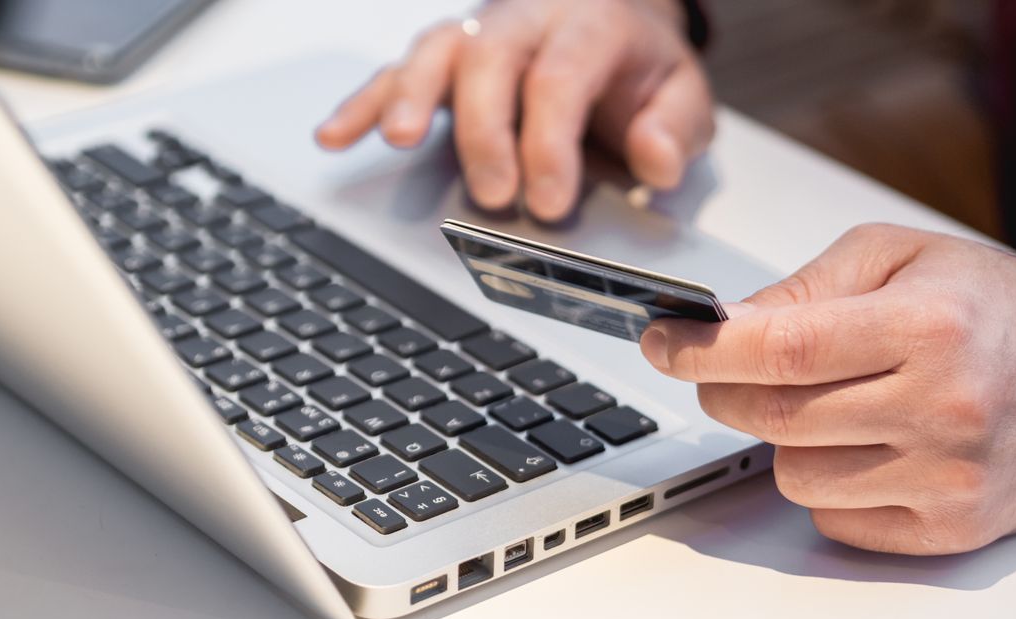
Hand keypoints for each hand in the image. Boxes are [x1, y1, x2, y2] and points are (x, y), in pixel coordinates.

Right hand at [315, 0, 713, 221]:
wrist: (612, 19)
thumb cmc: (637, 71)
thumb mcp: (681, 96)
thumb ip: (676, 129)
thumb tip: (656, 161)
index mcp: (591, 27)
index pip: (562, 78)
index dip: (552, 143)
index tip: (551, 202)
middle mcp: (527, 21)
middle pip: (492, 62)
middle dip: (487, 132)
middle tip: (494, 196)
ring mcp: (479, 34)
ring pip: (436, 53)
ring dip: (409, 97)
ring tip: (395, 141)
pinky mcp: (445, 55)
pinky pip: (396, 70)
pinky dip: (363, 103)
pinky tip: (334, 136)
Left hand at [641, 224, 1015, 553]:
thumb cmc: (990, 306)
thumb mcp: (896, 256)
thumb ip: (804, 287)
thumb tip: (721, 324)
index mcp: (926, 326)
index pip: (781, 347)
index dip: (703, 349)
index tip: (661, 342)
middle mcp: (940, 406)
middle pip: (772, 418)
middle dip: (720, 391)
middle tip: (718, 368)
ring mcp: (946, 476)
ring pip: (792, 476)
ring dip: (782, 439)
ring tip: (825, 403)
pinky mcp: (950, 526)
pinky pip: (833, 519)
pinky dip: (825, 484)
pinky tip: (861, 445)